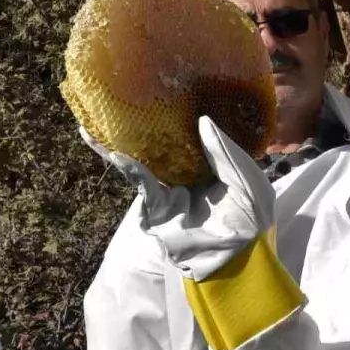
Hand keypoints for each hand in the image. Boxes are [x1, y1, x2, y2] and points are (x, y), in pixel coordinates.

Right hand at [80, 117, 273, 280]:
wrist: (238, 257)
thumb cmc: (252, 217)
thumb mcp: (247, 178)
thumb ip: (225, 151)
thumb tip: (202, 120)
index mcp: (217, 166)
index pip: (197, 136)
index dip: (184, 117)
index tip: (170, 92)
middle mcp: (191, 174)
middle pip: (165, 146)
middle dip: (145, 127)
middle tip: (125, 100)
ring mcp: (172, 190)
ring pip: (145, 161)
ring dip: (122, 144)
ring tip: (98, 122)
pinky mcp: (158, 207)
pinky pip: (141, 183)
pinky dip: (128, 167)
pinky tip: (112, 150)